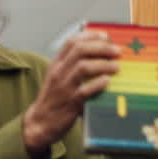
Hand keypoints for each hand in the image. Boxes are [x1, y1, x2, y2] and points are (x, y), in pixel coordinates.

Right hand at [23, 30, 121, 157]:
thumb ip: (72, 65)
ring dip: (103, 64)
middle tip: (117, 52)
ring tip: (116, 67)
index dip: (90, 36)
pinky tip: (107, 82)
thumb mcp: (58, 77)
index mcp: (56, 64)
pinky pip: (85, 90)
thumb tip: (98, 54)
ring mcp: (63, 87)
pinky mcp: (70, 102)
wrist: (40, 122)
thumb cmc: (54, 99)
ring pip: (83, 67)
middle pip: (79, 50)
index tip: (105, 36)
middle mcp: (59, 72)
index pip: (71, 42)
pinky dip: (98, 84)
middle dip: (101, 48)